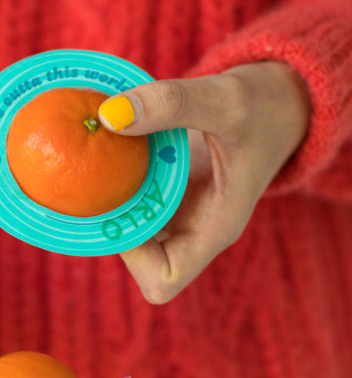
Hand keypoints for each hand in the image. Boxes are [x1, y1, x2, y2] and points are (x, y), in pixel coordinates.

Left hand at [98, 61, 310, 302]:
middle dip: (111, 222)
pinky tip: (110, 141)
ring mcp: (181, 212)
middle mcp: (195, 229)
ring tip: (99, 156)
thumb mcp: (225, 99)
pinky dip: (116, 178)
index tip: (120, 202)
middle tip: (95, 174)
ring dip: (109, 199)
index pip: (163, 279)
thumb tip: (110, 117)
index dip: (132, 254)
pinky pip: (132, 199)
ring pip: (129, 227)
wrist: (282, 98)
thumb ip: (172, 104)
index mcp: (215, 229)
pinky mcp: (170, 192)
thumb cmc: (265, 105)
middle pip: (138, 259)